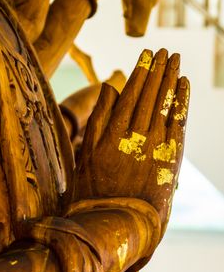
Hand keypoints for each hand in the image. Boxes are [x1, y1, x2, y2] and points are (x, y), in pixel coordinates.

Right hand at [73, 49, 189, 233]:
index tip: (147, 53)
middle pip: (151, 93)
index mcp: (115, 132)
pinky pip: (179, 121)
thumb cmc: (96, 189)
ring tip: (175, 60)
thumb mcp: (87, 154)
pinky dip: (182, 101)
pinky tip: (184, 85)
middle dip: (158, 69)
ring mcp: (157, 144)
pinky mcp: (171, 154)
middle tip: (164, 50)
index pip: (132, 92)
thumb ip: (98, 119)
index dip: (140, 70)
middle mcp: (138, 134)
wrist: (120, 220)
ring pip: (166, 103)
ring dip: (171, 79)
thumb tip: (109, 88)